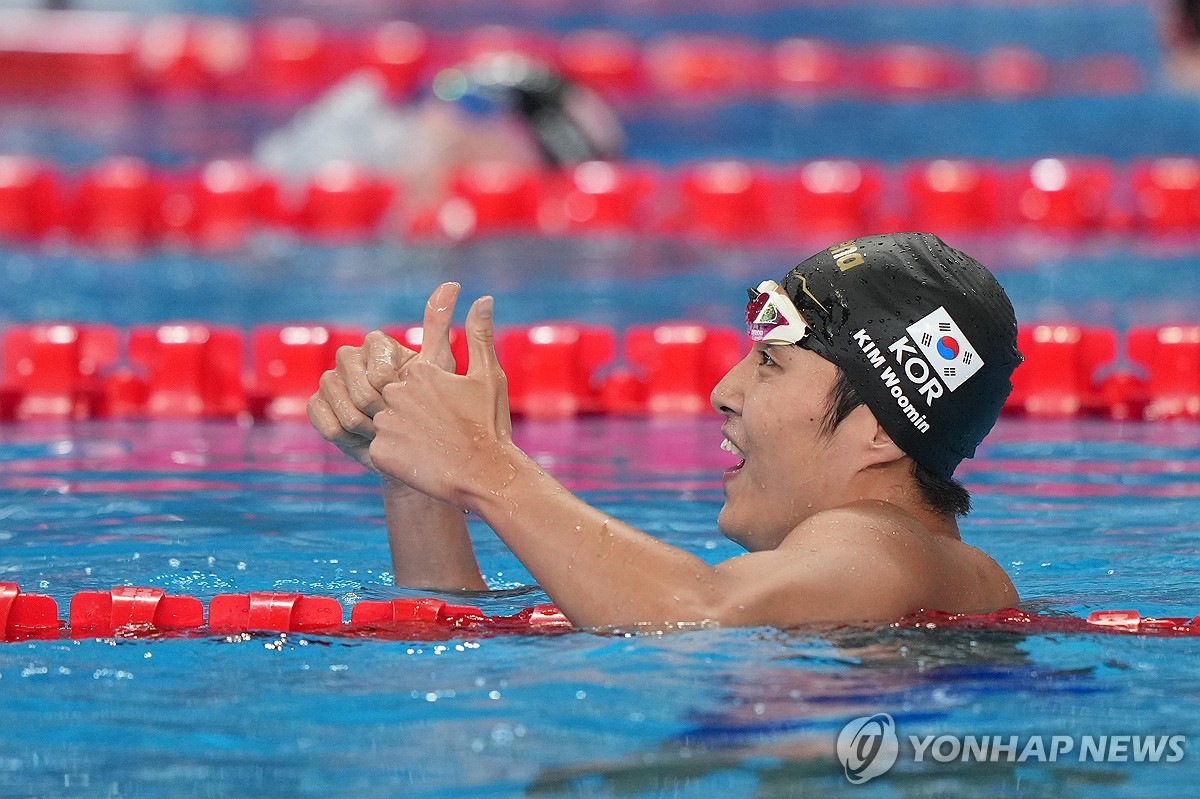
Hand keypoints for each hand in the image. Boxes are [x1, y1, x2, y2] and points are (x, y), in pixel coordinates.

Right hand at [307, 282, 461, 471]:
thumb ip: (439, 326)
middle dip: (374, 405)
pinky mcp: (318, 405)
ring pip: (333, 394)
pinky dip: (341, 431)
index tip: (407, 397)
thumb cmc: (433, 406)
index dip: (388, 382)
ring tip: (380, 430)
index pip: (375, 358)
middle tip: (393, 418)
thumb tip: (453, 283)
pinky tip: (359, 438)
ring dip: (359, 420)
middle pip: (350, 376)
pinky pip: (319, 415)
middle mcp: (351, 358)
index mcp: (378, 345)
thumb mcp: (438, 368)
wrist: (414, 449)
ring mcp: (332, 380)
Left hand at [369, 294, 516, 508]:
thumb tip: (484, 298)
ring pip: (387, 426)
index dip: (433, 400)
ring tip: (432, 450)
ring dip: (405, 437)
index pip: (413, 381)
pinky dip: (398, 458)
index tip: (450, 415)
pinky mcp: (378, 453)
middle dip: (415, 418)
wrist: (486, 475)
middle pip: (396, 401)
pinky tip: (421, 463)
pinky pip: (381, 452)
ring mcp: (385, 423)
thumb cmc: (489, 425)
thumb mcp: (489, 376)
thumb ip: (480, 335)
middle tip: (442, 435)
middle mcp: (396, 393)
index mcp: (420, 372)